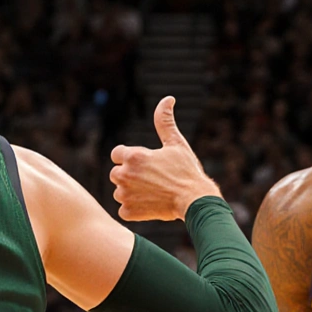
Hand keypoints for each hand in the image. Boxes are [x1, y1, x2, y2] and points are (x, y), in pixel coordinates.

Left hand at [110, 97, 220, 221]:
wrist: (195, 201)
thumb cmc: (186, 170)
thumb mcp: (175, 143)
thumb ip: (164, 121)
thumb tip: (167, 99)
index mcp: (133, 156)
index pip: (117, 154)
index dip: (130, 158)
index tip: (145, 163)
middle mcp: (125, 175)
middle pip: (116, 173)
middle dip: (129, 175)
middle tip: (151, 179)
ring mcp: (125, 195)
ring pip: (119, 191)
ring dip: (130, 192)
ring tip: (152, 192)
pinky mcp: (129, 212)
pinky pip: (123, 210)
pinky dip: (133, 209)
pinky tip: (149, 204)